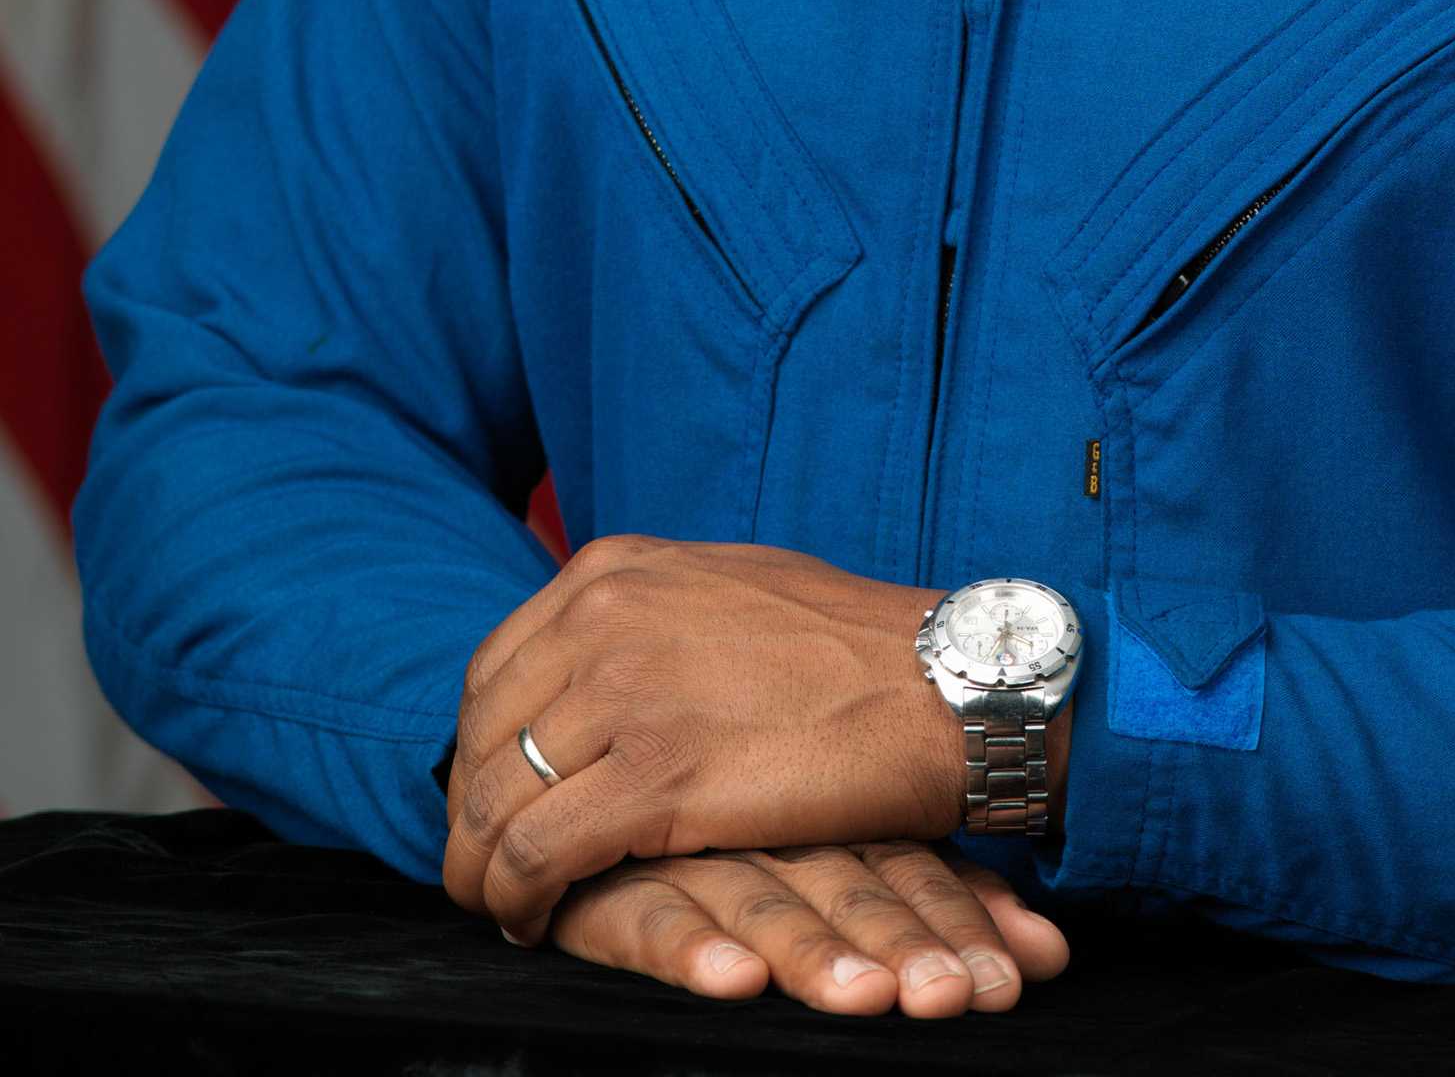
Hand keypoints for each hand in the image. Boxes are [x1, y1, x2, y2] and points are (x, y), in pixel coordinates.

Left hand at [443, 536, 1066, 942]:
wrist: (943, 682)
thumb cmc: (849, 647)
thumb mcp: (725, 588)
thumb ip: (648, 617)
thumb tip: (594, 662)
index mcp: (616, 570)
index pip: (494, 673)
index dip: (481, 752)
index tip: (497, 802)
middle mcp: (605, 617)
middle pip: (482, 739)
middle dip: (473, 816)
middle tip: (490, 869)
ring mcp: (627, 692)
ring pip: (497, 804)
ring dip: (487, 869)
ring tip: (507, 905)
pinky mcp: (656, 776)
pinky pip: (538, 854)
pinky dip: (519, 898)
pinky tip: (535, 920)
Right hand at [550, 838, 1069, 1014]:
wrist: (605, 737)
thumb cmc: (744, 807)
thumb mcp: (844, 841)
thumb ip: (935, 895)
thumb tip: (1055, 952)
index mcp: (827, 809)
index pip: (905, 866)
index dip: (959, 922)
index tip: (1019, 978)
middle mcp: (766, 824)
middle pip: (843, 886)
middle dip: (901, 945)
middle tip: (953, 997)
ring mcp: (688, 849)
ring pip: (759, 902)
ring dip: (815, 954)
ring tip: (873, 999)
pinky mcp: (610, 882)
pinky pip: (647, 915)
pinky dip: (692, 949)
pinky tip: (734, 982)